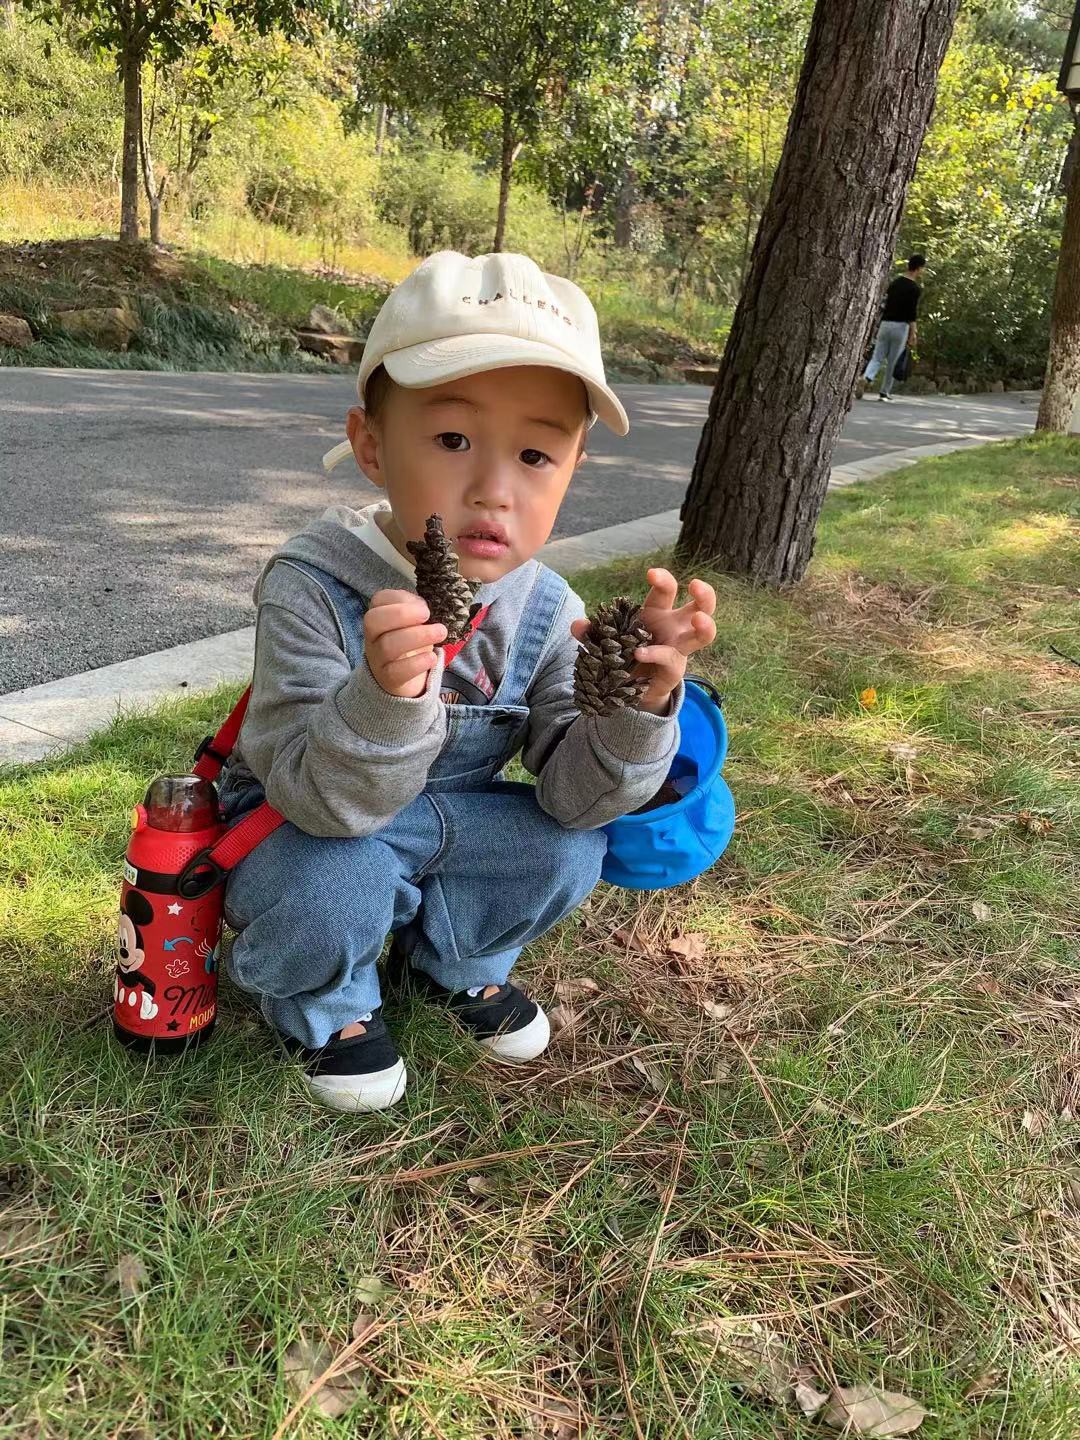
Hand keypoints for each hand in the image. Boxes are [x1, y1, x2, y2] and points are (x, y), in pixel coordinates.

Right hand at [363, 589, 446, 697]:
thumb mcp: (413, 621)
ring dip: (418, 636)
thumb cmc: (410, 641)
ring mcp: (377, 658)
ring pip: (387, 645)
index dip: (401, 599)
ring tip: (440, 632)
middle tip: (427, 614)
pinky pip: (396, 671)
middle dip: (402, 614)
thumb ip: (417, 610)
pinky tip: (432, 657)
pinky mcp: (388, 679)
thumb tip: (424, 608)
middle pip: (374, 621)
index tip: (423, 605)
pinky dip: (417, 663)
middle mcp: (372, 636)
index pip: (378, 600)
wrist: (404, 676)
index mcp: (378, 616)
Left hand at [572, 568, 715, 715]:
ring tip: (700, 620)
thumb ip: (593, 632)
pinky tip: (640, 654)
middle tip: (695, 584)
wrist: (629, 689)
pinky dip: (655, 654)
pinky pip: (670, 658)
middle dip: (704, 593)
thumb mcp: (607, 641)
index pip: (667, 590)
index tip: (651, 573)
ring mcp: (679, 648)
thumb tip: (576, 625)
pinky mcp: (675, 668)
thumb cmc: (623, 656)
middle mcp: (675, 627)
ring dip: (707, 626)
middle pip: (701, 605)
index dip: (663, 579)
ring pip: (706, 634)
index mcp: (658, 613)